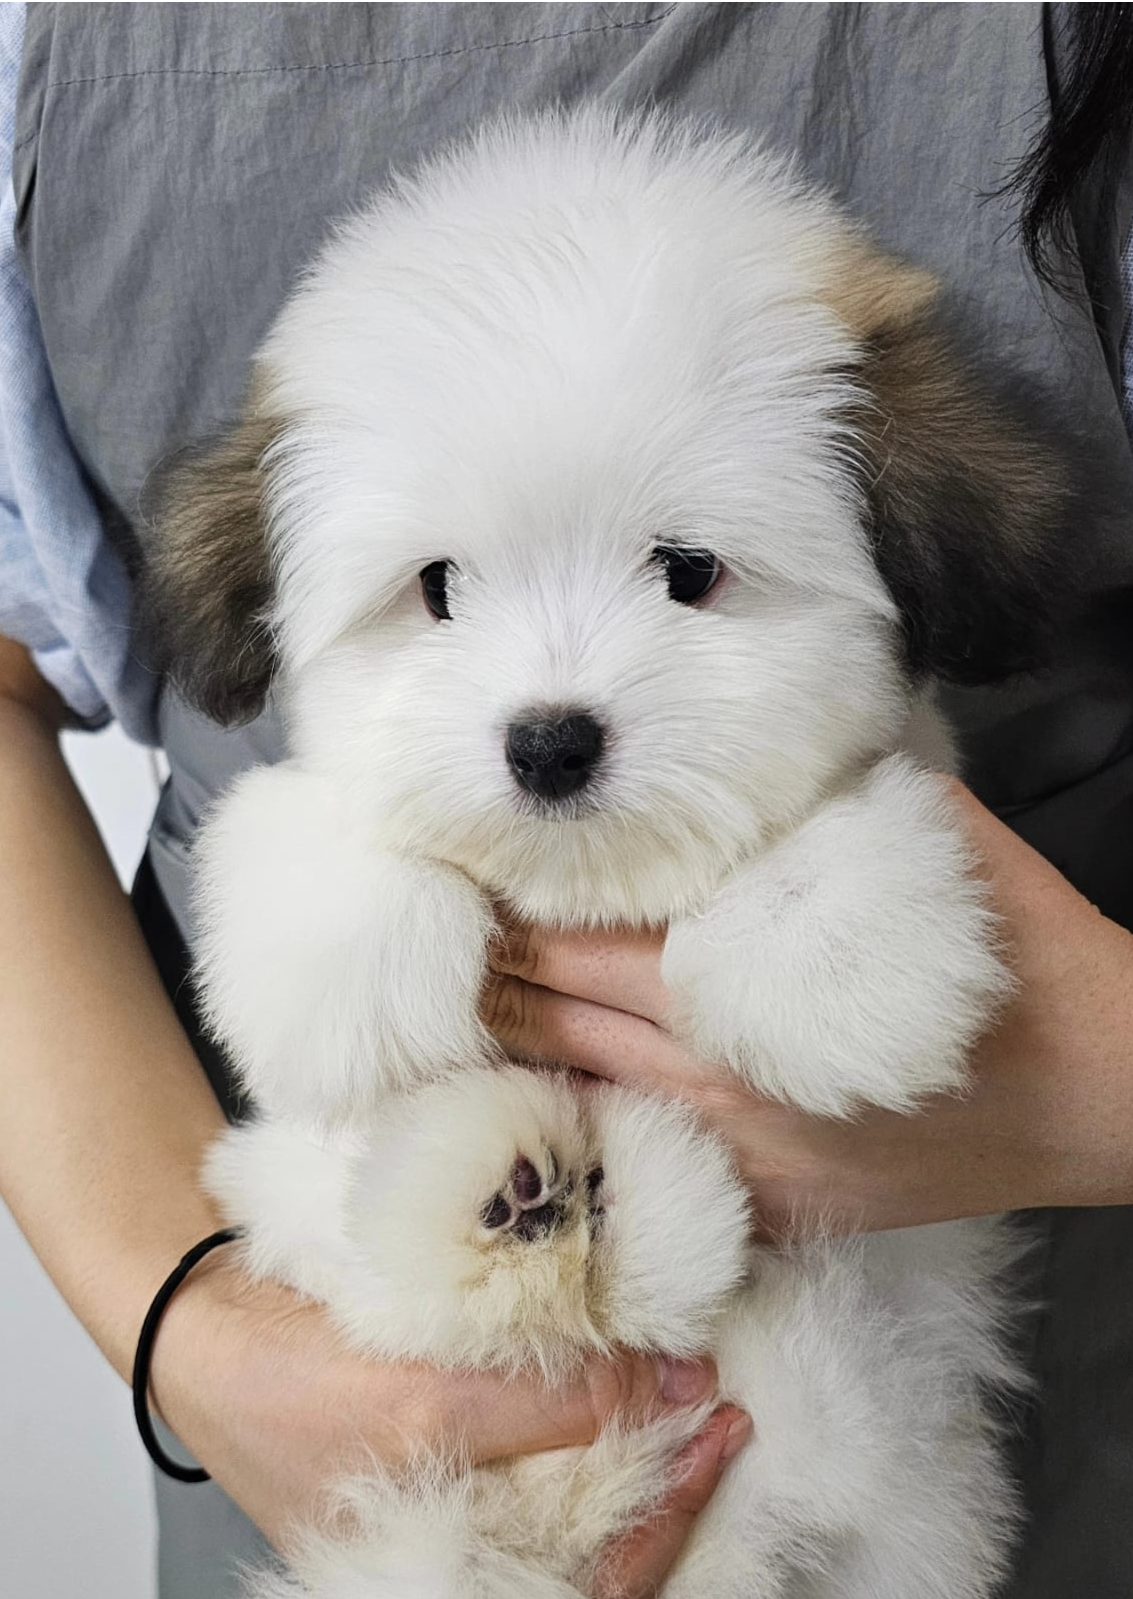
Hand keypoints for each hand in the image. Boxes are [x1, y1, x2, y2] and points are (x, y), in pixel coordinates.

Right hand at [150, 1251, 747, 1595]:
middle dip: (669, 1482)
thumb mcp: (425, 1403)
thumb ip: (547, 1405)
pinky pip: (539, 1451)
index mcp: (449, 1585)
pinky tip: (625, 1369)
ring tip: (694, 1386)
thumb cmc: (284, 1391)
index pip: (599, 1582)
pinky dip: (589, 1413)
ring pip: (576, 1495)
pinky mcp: (451, 1451)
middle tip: (727, 1410)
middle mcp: (463, 1556)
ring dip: (639, 1441)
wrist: (203, 1330)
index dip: (671, 1514)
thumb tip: (669, 1383)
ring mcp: (458, 1506)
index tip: (719, 1425)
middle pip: (598, 1547)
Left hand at [483, 782, 1132, 1234]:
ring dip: (525, 1054)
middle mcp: (719, 1088)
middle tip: (438, 941)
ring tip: (467, 1009)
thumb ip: (830, 800)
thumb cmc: (1022, 958)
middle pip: (555, 1028)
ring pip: (583, 1103)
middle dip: (490, 984)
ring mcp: (743, 1163)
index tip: (458, 886)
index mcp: (740, 990)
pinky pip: (650, 1166)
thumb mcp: (930, 842)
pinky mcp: (776, 1212)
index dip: (506, 919)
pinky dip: (592, 1123)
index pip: (575, 951)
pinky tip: (553, 1092)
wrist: (1110, 1094)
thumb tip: (767, 754)